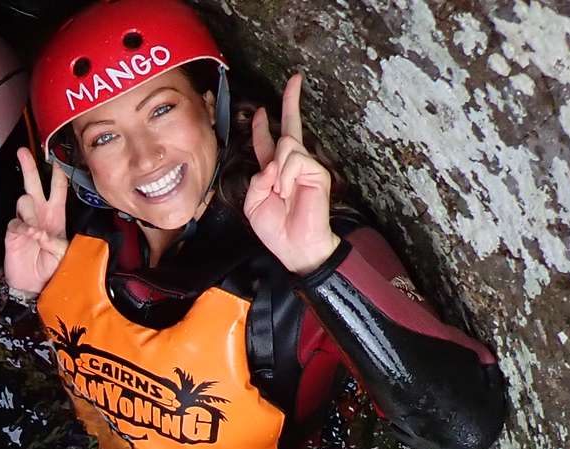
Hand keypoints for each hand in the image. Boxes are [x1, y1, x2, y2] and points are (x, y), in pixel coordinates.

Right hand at [3, 146, 69, 297]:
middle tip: (23, 152)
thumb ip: (56, 242)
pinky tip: (29, 235)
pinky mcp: (13, 232)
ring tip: (36, 231)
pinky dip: (23, 227)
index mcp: (57, 214)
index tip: (55, 158)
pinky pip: (16, 221)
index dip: (57, 172)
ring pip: (24, 200)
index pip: (57, 187)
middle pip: (34, 183)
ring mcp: (25, 221)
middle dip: (29, 167)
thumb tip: (41, 232)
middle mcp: (40, 213)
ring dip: (31, 213)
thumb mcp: (64, 255)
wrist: (35, 285)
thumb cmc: (53, 268)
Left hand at [244, 74, 342, 274]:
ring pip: (286, 146)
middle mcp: (291, 164)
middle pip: (289, 128)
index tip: (263, 110)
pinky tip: (289, 191)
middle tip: (295, 80)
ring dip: (277, 170)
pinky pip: (294, 160)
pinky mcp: (316, 170)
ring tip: (281, 193)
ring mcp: (306, 165)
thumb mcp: (253, 203)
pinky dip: (286, 176)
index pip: (268, 143)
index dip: (264, 126)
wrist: (295, 246)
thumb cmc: (276, 229)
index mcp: (273, 171)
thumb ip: (257, 180)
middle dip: (291, 102)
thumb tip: (272, 163)